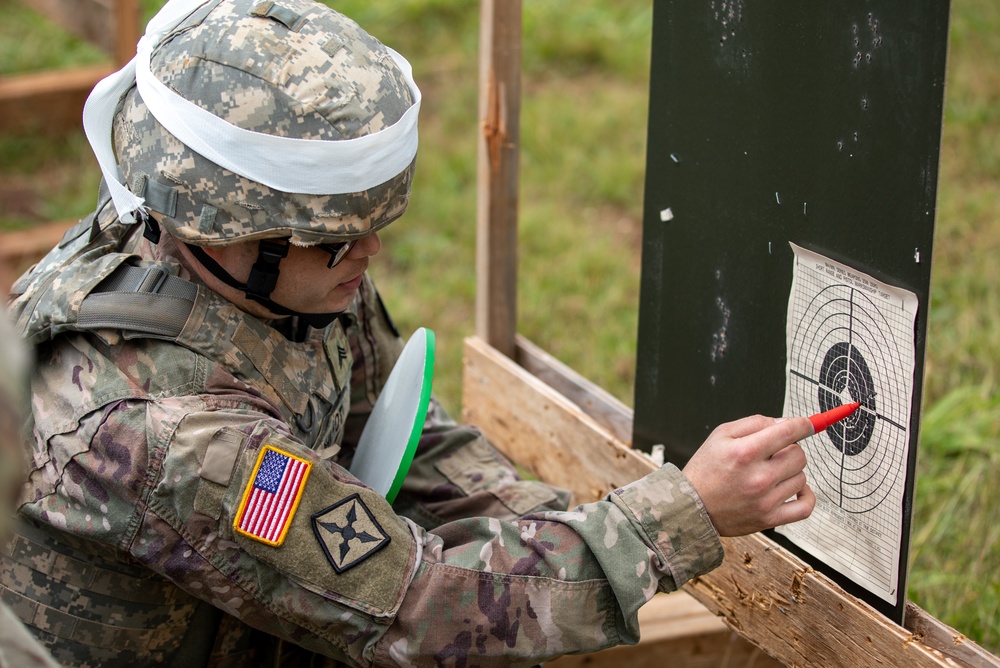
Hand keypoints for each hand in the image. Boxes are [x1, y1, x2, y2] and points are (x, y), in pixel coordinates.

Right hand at [682, 415, 815, 536]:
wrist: (691, 506)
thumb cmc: (705, 470)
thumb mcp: (721, 435)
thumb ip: (754, 423)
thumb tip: (784, 422)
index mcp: (745, 452)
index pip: (789, 432)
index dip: (803, 425)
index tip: (807, 424)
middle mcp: (758, 477)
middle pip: (799, 455)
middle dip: (790, 449)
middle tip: (774, 453)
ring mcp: (766, 500)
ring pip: (801, 477)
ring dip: (790, 472)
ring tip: (771, 473)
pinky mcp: (769, 518)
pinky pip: (805, 507)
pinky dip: (806, 496)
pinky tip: (794, 489)